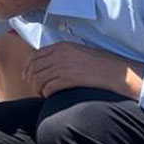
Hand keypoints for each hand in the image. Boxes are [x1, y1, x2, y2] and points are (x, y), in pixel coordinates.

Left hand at [22, 42, 143, 98]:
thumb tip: (45, 66)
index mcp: (61, 46)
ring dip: (37, 89)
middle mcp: (60, 55)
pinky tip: (50, 97)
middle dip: (30, 80)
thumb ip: (61, 56)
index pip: (34, 56)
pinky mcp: (68, 79)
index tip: (27, 76)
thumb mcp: (77, 53)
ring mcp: (63, 66)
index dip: (28, 68)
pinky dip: (46, 94)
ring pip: (38, 79)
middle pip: (34, 68)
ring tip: (42, 94)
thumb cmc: (98, 65)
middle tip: (34, 88)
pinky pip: (48, 88)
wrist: (115, 72)